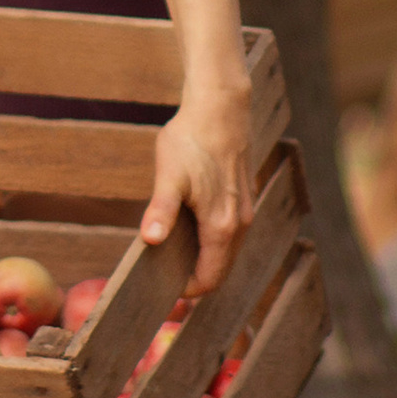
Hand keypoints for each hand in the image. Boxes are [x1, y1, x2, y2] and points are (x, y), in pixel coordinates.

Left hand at [140, 71, 255, 289]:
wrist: (220, 108)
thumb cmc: (191, 140)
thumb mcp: (169, 177)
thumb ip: (161, 212)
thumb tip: (150, 241)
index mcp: (222, 226)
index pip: (210, 279)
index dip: (187, 290)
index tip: (162, 285)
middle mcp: (240, 224)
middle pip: (221, 269)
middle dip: (195, 277)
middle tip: (163, 272)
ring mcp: (246, 210)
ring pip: (227, 251)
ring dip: (204, 258)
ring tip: (173, 250)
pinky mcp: (244, 197)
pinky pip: (231, 233)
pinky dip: (213, 241)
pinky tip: (190, 225)